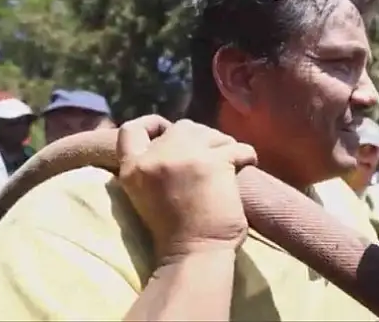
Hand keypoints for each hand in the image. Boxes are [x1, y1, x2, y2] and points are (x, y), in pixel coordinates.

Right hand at [117, 116, 257, 263]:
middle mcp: (155, 157)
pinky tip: (248, 166)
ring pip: (211, 133)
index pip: (130, 129)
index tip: (167, 130)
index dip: (152, 124)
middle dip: (199, 137)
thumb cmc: (174, 233)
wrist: (193, 255)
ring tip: (229, 165)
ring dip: (223, 145)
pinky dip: (246, 155)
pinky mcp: (214, 162)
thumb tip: (179, 141)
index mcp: (132, 168)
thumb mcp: (147, 194)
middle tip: (211, 156)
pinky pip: (238, 147)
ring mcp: (185, 156)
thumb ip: (154, 167)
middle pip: (181, 127)